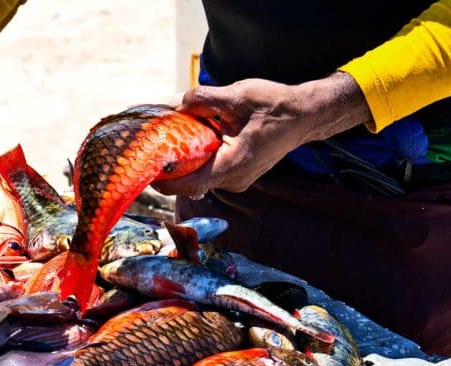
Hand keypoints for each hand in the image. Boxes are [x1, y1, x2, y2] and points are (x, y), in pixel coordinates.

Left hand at [152, 72, 371, 195]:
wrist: (305, 116)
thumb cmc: (276, 105)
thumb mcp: (238, 95)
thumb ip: (204, 99)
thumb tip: (175, 103)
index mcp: (233, 165)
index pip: (190, 184)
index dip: (164, 180)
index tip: (145, 168)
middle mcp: (234, 180)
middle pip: (191, 181)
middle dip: (169, 166)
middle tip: (149, 148)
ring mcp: (237, 180)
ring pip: (200, 175)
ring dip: (183, 161)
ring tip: (165, 140)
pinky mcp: (238, 174)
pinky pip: (210, 170)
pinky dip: (197, 158)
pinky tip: (189, 139)